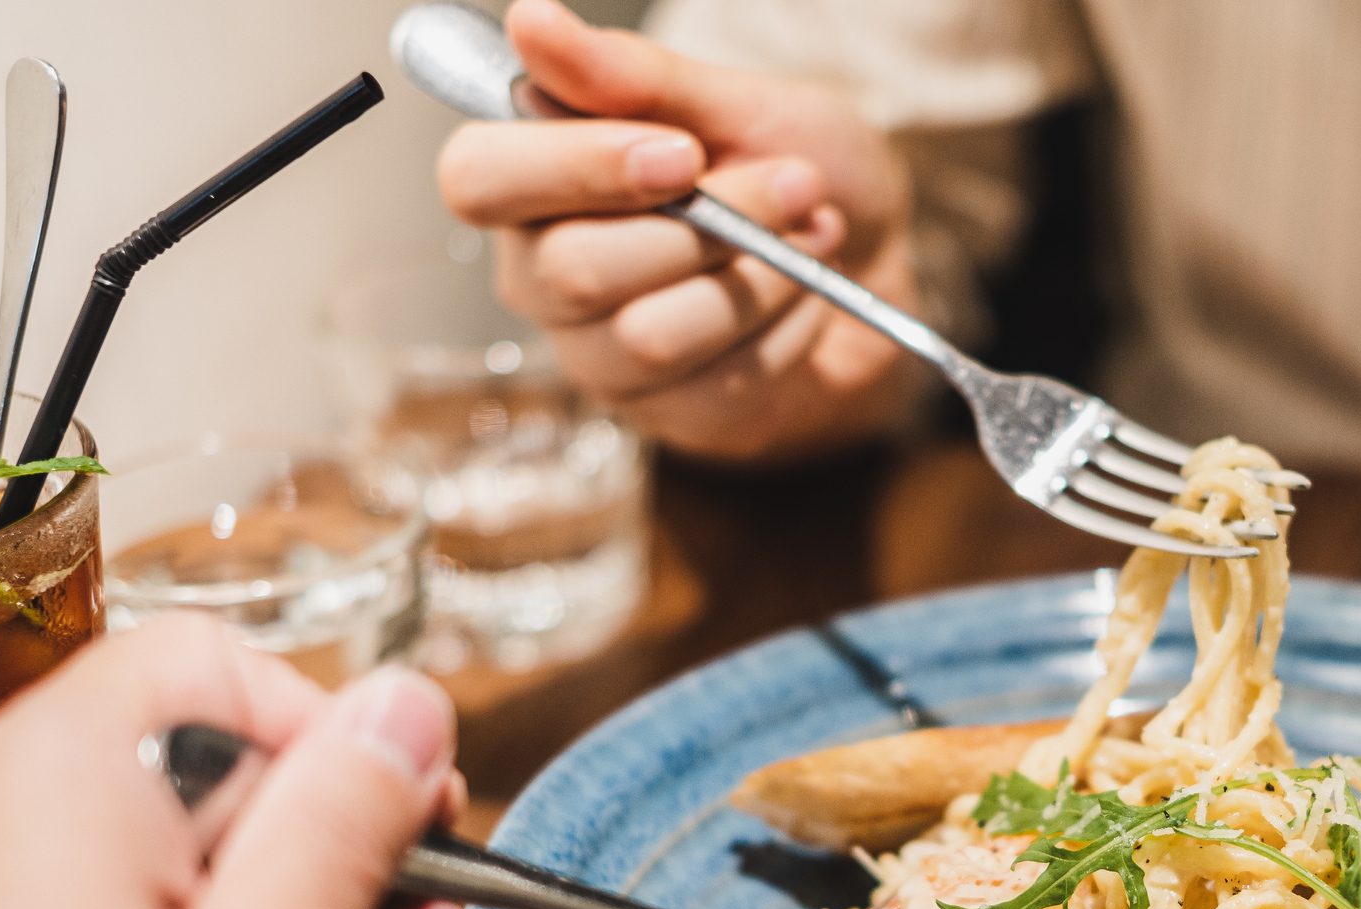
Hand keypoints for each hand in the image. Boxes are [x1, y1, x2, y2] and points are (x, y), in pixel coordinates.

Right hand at [437, 0, 918, 461]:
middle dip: (710, 223)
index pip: (478, 180)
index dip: (575, 168)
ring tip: (812, 235)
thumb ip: (633, 77)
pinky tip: (809, 296)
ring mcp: (603, 359)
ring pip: (651, 337)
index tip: (681, 151)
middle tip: (795, 183)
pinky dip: (789, 329)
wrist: (882, 255)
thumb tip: (530, 23)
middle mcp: (545, 279)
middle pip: (573, 271)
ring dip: (759, 279)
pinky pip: (718, 386)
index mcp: (534, 184)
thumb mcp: (731, 101)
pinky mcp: (673, 416)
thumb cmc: (792, 168)